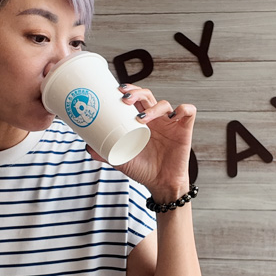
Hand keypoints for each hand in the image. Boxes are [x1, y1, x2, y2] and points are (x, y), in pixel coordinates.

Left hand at [86, 83, 195, 199]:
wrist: (161, 184)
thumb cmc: (143, 169)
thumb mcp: (121, 160)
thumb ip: (104, 153)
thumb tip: (87, 146)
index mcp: (141, 122)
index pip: (135, 98)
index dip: (128, 91)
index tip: (117, 91)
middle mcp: (155, 119)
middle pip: (147, 95)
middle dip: (136, 93)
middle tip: (125, 99)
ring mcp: (170, 123)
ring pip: (164, 104)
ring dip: (153, 107)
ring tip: (142, 118)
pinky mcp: (184, 130)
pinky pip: (188, 112)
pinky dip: (183, 109)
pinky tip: (174, 115)